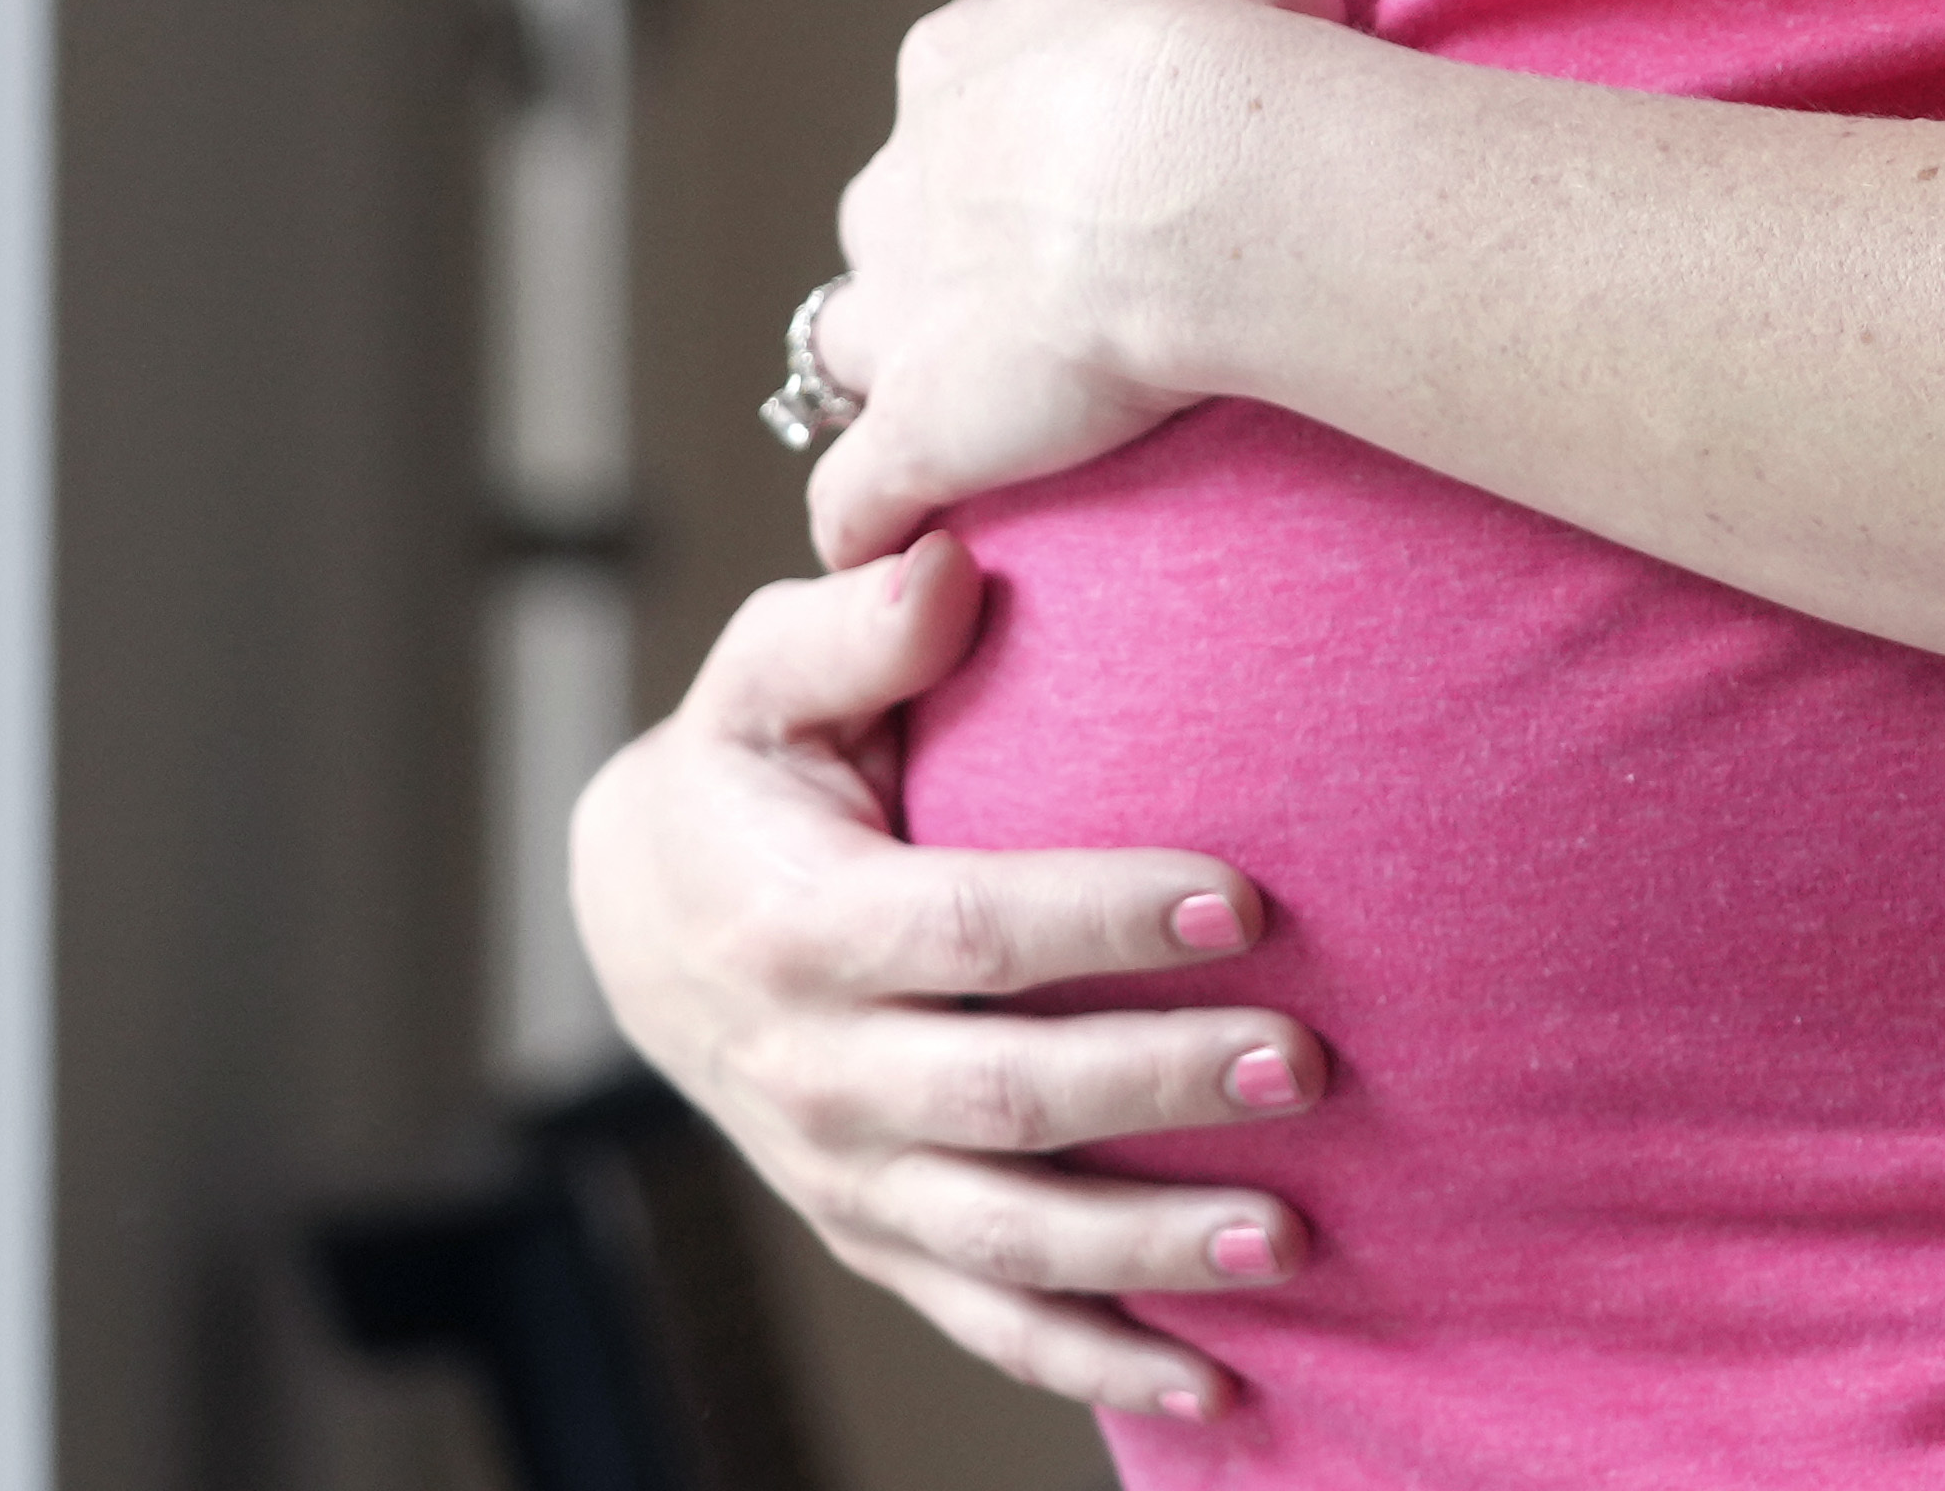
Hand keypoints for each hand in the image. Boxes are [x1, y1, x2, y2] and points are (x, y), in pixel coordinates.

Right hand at [569, 538, 1326, 1427]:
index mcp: (798, 925)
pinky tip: (1215, 1379)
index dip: (1101, 920)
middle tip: (1303, 1061)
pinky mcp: (876, 1237)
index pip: (968, 931)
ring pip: (1007, 1238)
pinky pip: (986, 1320)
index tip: (1242, 900)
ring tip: (1292, 1231)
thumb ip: (850, 623)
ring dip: (1153, 1247)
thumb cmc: (741, 774)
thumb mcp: (759, 678)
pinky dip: (1096, 1362)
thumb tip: (949, 566)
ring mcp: (846, 1175)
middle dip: (1157, 1086)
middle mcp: (817, 1072)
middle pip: (1004, 1100)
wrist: (641, 924)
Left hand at [810, 0, 1349, 570]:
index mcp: (960, 62)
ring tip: (976, 420)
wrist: (1187, 162)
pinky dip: (875, 527)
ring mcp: (897, 314)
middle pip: (891, 217)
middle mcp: (902, 182)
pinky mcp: (913, 433)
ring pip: (851, 349)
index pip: (953, 82)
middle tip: (1049, 283)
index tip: (1085, 149)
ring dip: (897, 378)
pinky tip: (917, 553)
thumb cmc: (1215, 39)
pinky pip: (856, 502)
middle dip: (942, 248)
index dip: (1011, 121)